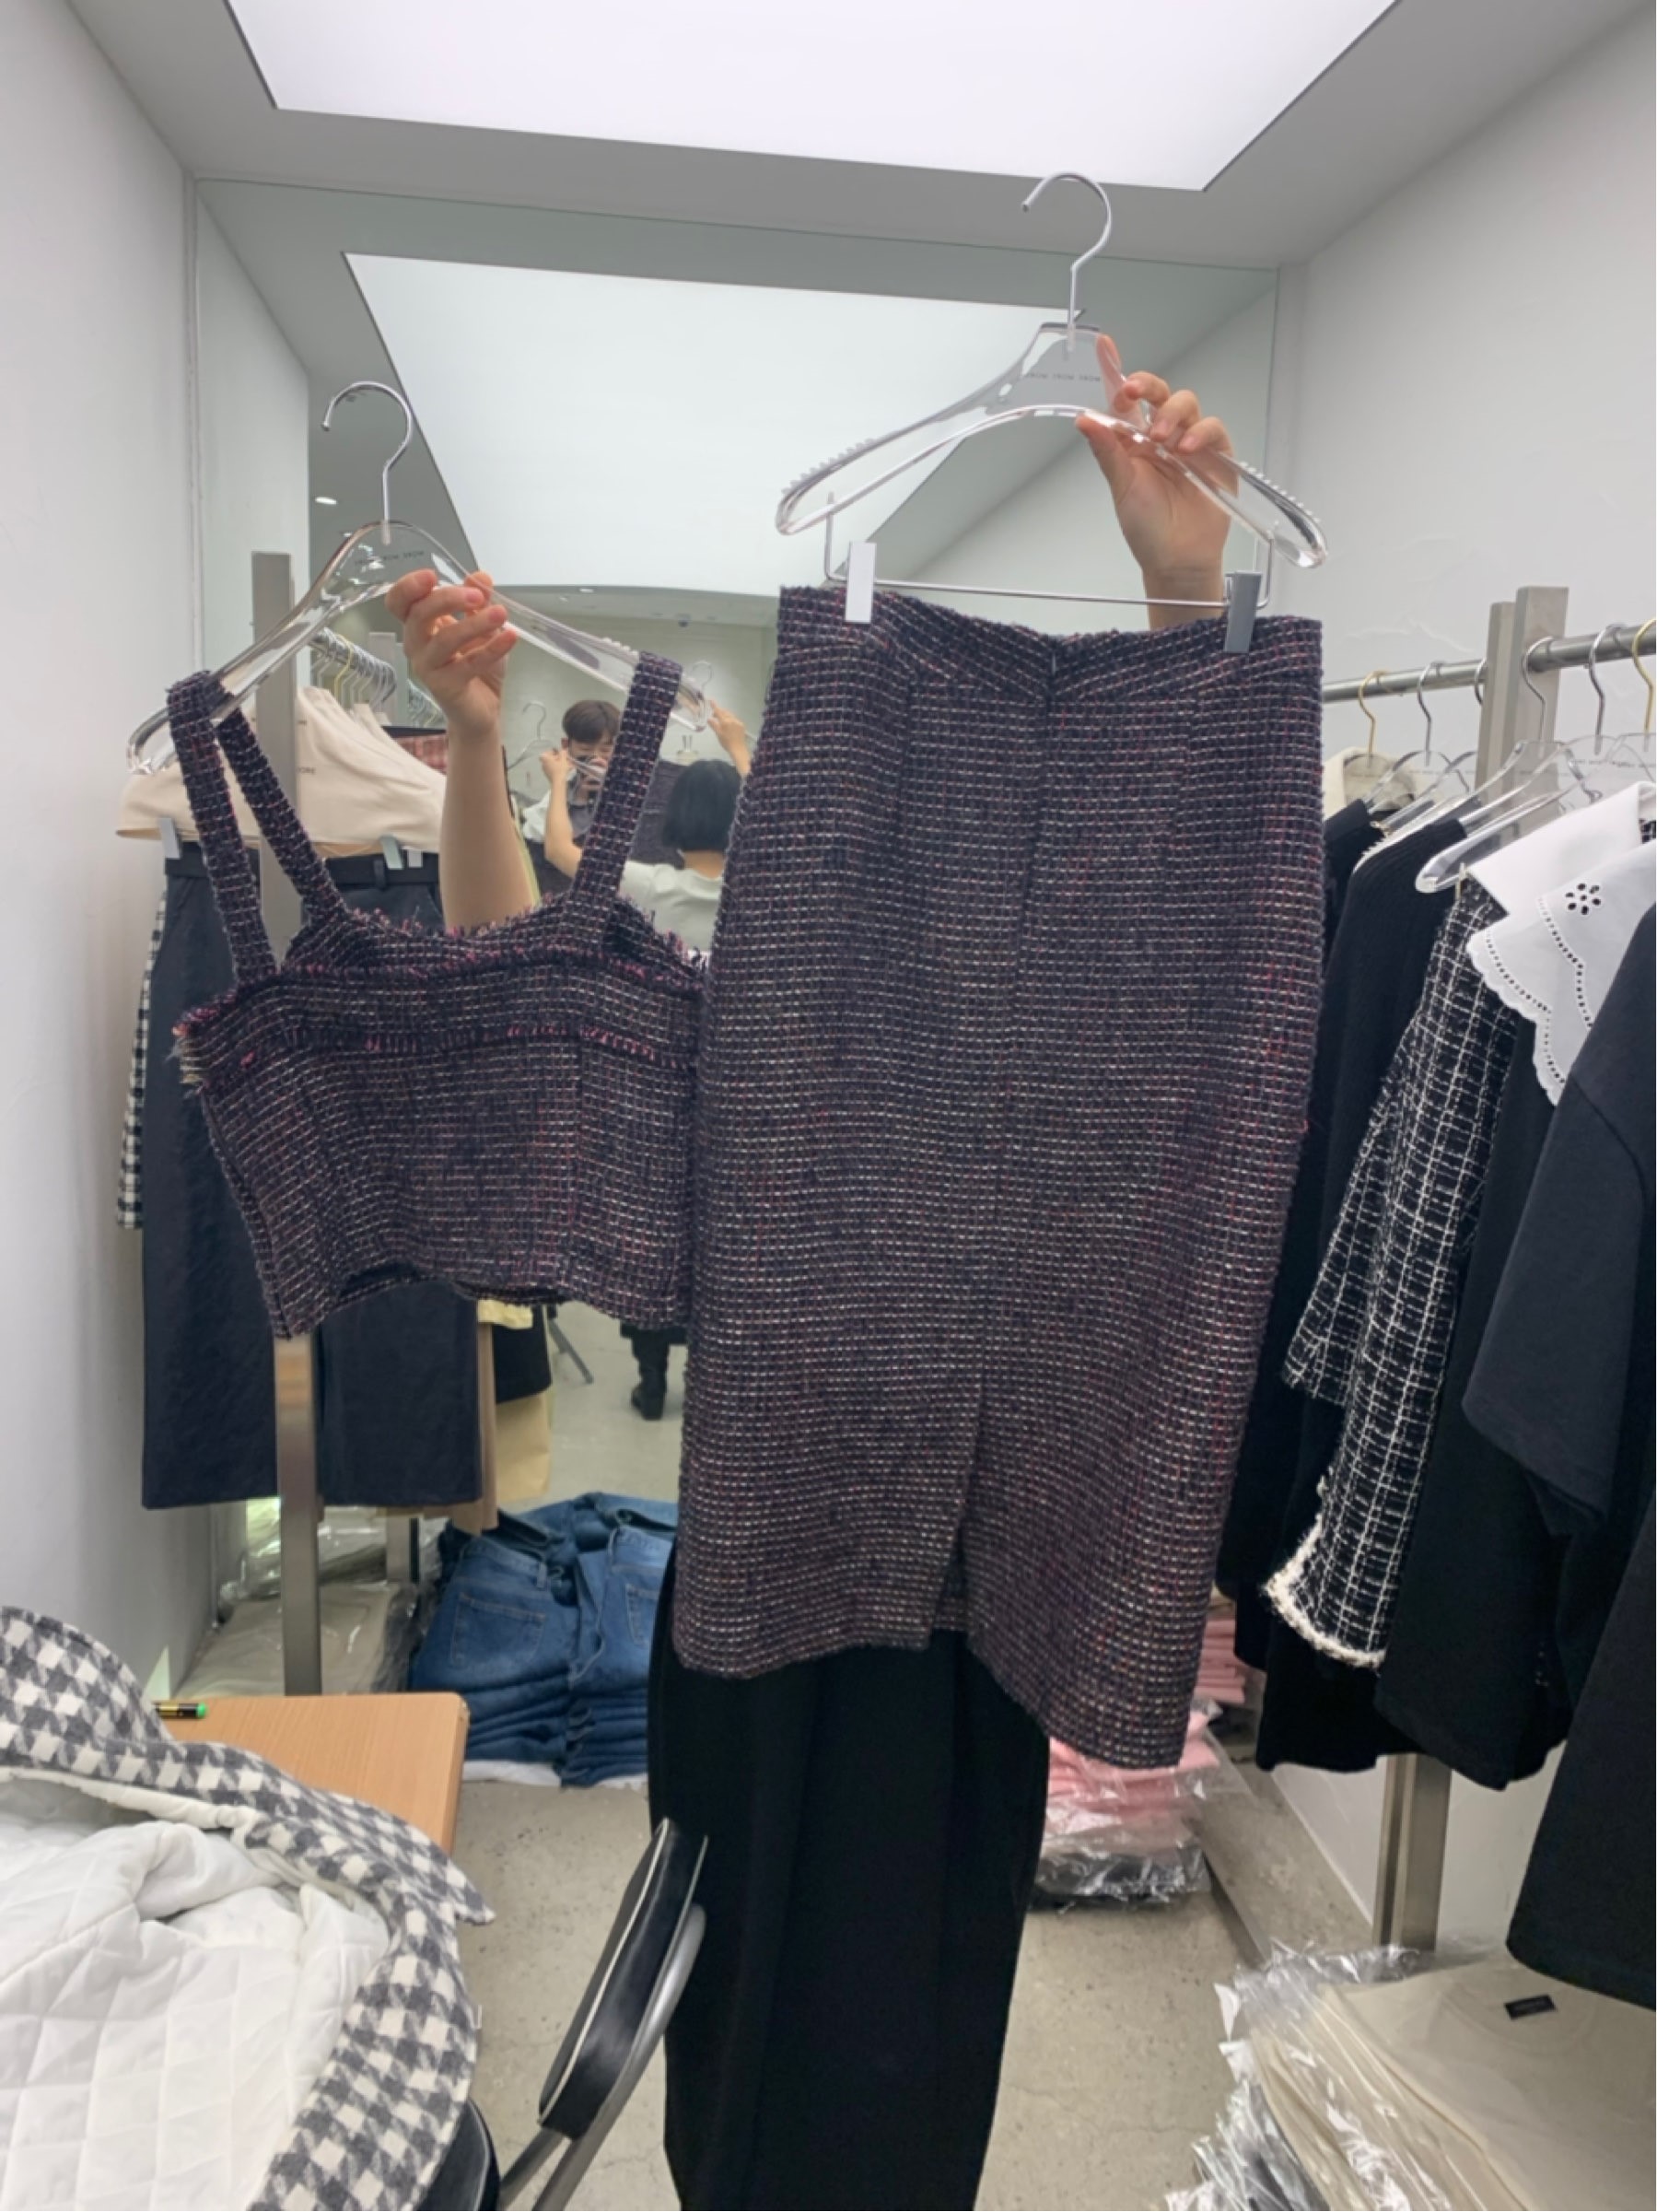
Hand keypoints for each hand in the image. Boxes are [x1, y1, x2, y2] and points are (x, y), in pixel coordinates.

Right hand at [385, 567, 516, 742]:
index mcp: (420, 624)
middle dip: (447, 600)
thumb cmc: (475, 664)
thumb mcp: (482, 626)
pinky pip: (468, 664)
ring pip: (444, 640)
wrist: (484, 707)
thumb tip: (481, 576)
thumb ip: (478, 602)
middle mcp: (417, 644)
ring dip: (474, 624)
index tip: (432, 575)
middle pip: (418, 615)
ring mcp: (428, 667)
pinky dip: (492, 649)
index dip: (408, 587)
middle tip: (477, 596)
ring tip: (500, 615)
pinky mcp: (445, 687)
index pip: (399, 601)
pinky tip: (510, 637)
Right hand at [707, 700, 750, 775]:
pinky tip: (729, 725)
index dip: (714, 706)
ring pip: (730, 715)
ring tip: (721, 720)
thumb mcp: (718, 734)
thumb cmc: (726, 742)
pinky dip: (730, 719)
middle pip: (725, 712)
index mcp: (725, 721)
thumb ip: (714, 725)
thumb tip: (709, 718)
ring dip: (725, 715)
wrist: (738, 749)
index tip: (711, 700)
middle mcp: (732, 719)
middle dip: (719, 712)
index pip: (718, 711)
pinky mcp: (742, 725)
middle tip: (714, 715)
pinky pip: (735, 719)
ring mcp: (738, 722)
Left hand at [1077, 336, 1233, 617]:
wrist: (1177, 561)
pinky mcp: (1216, 456)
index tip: (1104, 345)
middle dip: (1147, 385)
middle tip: (1134, 392)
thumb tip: (1084, 419)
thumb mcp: (1121, 488)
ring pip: (1186, 404)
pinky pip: (1212, 427)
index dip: (1115, 370)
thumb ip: (1107, 451)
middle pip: (1158, 392)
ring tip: (1162, 440)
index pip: (1124, 401)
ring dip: (1171, 414)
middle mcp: (1161, 438)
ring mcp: (1190, 444)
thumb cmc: (1147, 530)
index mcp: (1132, 442)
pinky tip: (1186, 447)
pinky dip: (1200, 431)